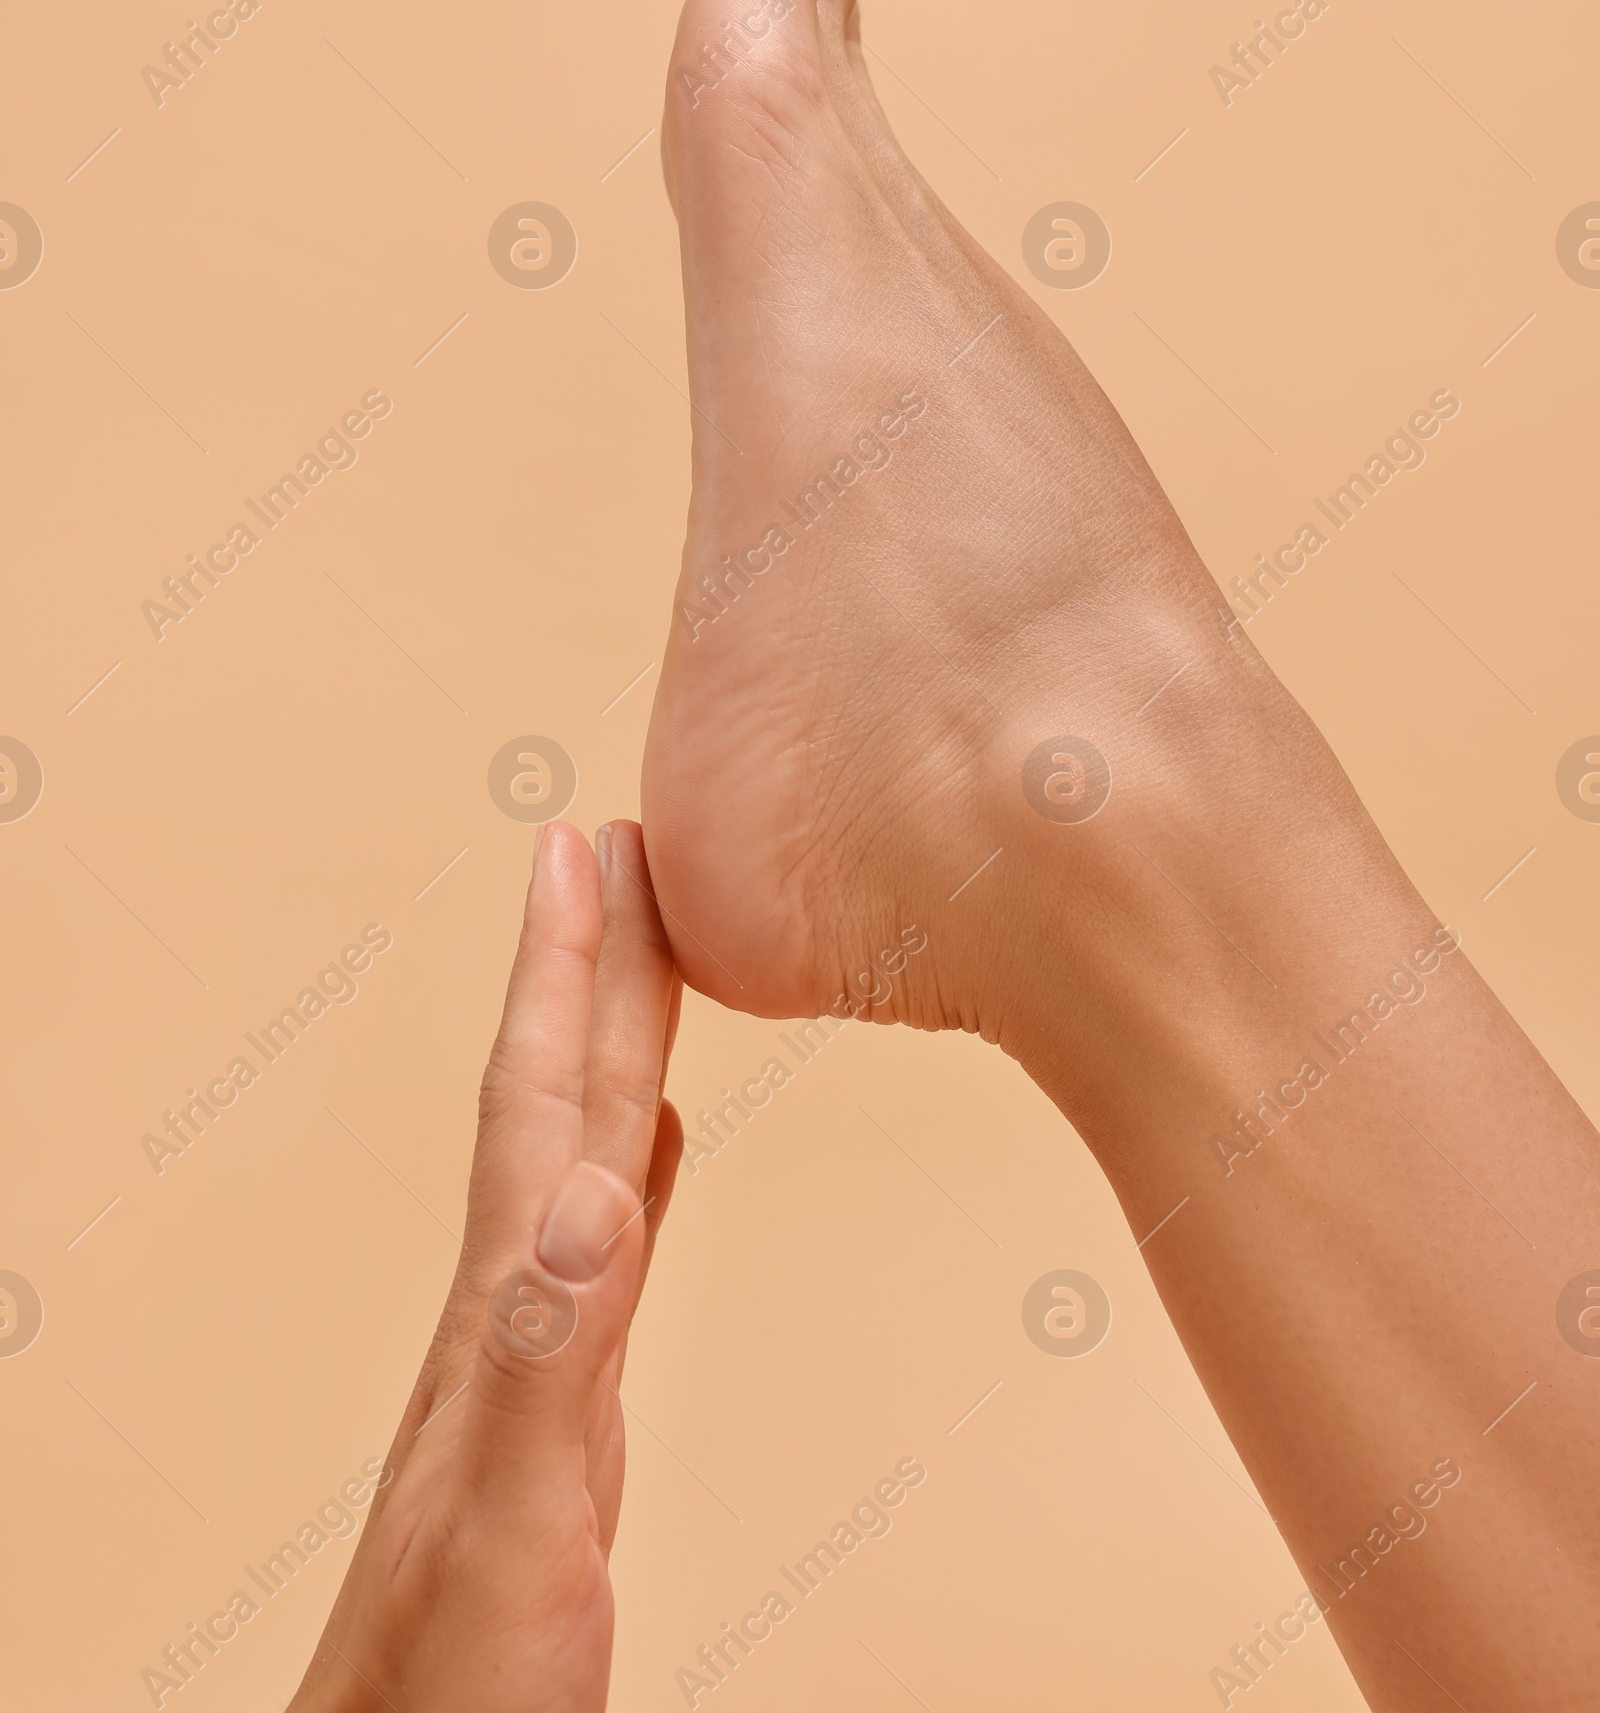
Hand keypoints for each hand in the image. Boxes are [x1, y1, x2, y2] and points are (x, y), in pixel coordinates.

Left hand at [289, 821, 681, 1712]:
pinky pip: (604, 1244)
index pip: (536, 1100)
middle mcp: (519, 1305)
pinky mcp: (565, 1411)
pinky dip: (629, 1173)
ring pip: (582, 1153)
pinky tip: (641, 1153)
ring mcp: (538, 1352)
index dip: (564, 968)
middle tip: (625, 845)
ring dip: (612, 1045)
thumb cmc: (457, 1674)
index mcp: (511, 1308)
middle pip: (559, 1099)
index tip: (588, 843)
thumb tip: (600, 1175)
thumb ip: (556, 1349)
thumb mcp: (518, 1512)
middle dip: (592, 963)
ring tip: (642, 963)